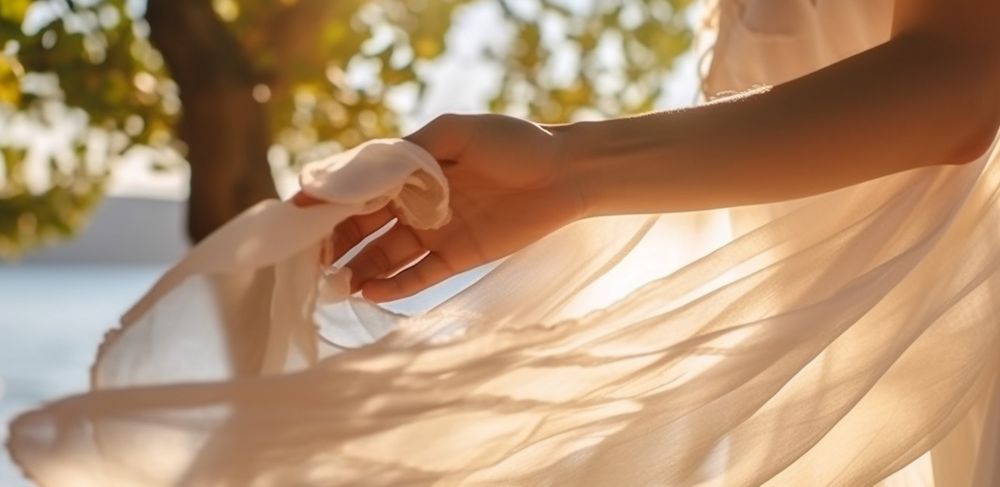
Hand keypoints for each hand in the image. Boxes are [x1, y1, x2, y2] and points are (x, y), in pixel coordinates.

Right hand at [294, 114, 585, 301]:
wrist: (565, 172)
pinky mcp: (457, 257)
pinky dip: (394, 287)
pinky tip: (372, 293)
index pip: (356, 189)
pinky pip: (418, 277)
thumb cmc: (512, 142)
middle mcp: (414, 202)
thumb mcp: (454, 132)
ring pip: (383, 256)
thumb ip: (407, 151)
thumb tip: (358, 172)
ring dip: (358, 270)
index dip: (325, 202)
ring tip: (336, 285)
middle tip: (310, 262)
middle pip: (361, 226)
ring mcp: (433, 231)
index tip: (294, 217)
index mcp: (408, 170)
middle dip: (333, 243)